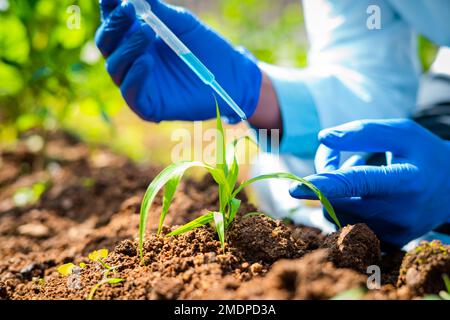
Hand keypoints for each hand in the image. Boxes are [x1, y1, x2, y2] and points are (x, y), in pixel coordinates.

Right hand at [95, 0, 261, 122]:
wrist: (231, 75)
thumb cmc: (206, 48)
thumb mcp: (181, 24)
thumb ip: (157, 10)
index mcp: (136, 37)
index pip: (113, 22)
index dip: (110, 8)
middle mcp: (132, 60)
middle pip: (107, 45)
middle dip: (115, 26)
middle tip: (129, 10)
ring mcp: (139, 83)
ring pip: (116, 68)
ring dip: (127, 49)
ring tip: (147, 34)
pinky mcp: (148, 106)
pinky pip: (132, 94)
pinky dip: (134, 78)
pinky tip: (146, 62)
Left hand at [289, 119, 449, 246]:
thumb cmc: (424, 154)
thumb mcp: (401, 132)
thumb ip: (363, 131)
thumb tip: (322, 138)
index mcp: (406, 180)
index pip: (357, 183)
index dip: (324, 184)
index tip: (294, 187)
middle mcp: (401, 212)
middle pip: (339, 200)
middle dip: (324, 177)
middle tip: (333, 154)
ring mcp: (394, 232)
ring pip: (339, 214)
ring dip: (334, 191)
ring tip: (356, 169)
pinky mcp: (388, 242)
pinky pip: (347, 225)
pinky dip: (343, 206)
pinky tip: (361, 192)